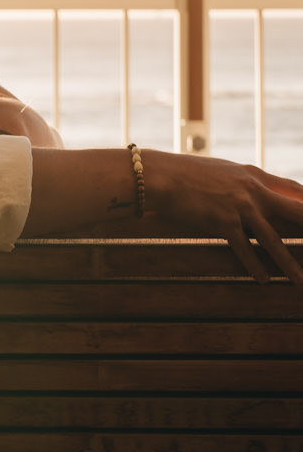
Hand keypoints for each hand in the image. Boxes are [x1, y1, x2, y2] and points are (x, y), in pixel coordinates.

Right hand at [142, 149, 302, 283]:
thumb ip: (243, 181)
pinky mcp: (223, 222)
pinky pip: (244, 249)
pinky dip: (254, 266)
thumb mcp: (222, 171)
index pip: (294, 188)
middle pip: (295, 211)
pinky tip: (264, 280)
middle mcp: (253, 189)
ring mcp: (240, 206)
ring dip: (288, 263)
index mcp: (254, 174)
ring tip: (300, 280)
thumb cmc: (186, 173)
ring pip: (272, 239)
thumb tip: (254, 190)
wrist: (161, 176)